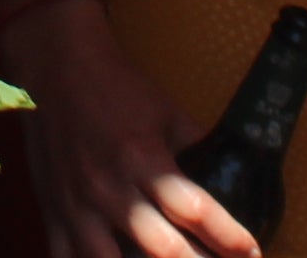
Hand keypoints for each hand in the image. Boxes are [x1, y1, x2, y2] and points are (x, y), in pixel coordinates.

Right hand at [0, 0, 256, 257]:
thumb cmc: (117, 87)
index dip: (229, 237)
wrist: (57, 67)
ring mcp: (78, 205)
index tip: (252, 252)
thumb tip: (235, 173)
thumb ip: (198, 147)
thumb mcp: (167, 112)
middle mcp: (111, 187)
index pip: (195, 210)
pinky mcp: (54, 213)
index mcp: (144, 157)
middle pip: (164, 249)